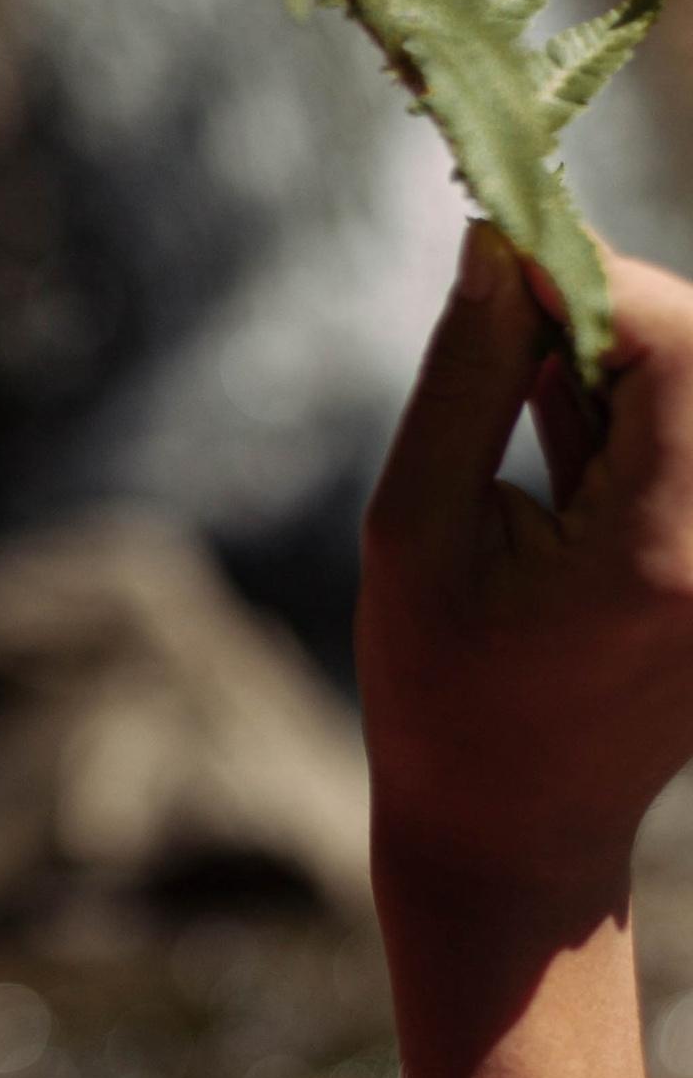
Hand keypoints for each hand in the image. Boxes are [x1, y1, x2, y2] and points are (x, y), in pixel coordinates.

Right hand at [358, 224, 692, 915]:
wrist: (513, 835)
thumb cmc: (439, 694)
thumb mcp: (413, 530)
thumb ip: (464, 378)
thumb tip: (497, 242)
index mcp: (663, 548)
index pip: (674, 337)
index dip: (587, 272)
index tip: (500, 251)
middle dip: (606, 315)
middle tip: (501, 333)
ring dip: (616, 372)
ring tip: (532, 458)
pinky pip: (692, 441)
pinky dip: (634, 421)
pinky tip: (564, 480)